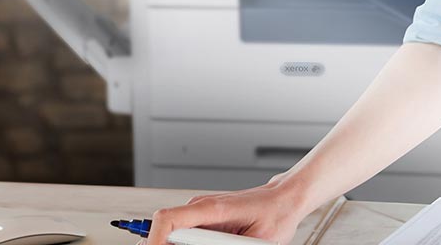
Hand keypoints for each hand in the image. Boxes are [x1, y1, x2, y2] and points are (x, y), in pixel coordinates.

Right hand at [145, 174, 319, 244]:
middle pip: (166, 232)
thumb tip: (206, 244)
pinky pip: (187, 237)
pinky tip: (215, 243)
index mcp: (211, 208)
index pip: (168, 220)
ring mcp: (200, 214)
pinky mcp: (205, 221)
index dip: (155, 240)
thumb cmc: (276, 216)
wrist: (284, 200)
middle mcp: (200, 208)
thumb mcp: (257, 242)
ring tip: (227, 240)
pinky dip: (189, 244)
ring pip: (176, 237)